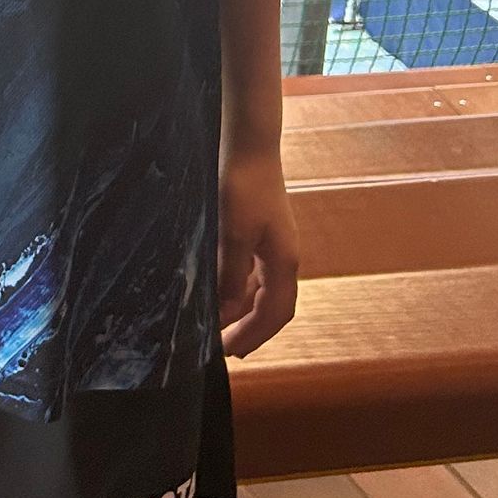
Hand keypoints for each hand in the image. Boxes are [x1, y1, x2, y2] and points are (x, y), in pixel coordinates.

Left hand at [217, 149, 299, 358]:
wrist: (249, 142)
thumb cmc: (242, 184)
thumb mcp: (231, 233)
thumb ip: (229, 276)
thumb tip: (224, 314)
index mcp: (283, 261)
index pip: (275, 314)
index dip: (254, 336)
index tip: (230, 354)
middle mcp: (282, 256)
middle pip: (271, 306)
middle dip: (248, 329)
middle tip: (221, 347)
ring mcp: (272, 243)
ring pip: (260, 289)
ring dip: (240, 309)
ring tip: (215, 324)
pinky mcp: (260, 230)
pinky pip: (251, 271)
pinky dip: (236, 287)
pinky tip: (216, 289)